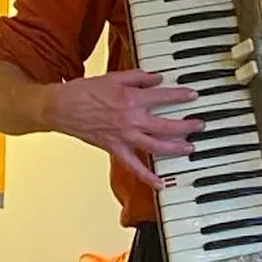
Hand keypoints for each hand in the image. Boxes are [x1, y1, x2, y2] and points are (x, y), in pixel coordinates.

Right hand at [44, 69, 201, 188]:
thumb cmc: (85, 91)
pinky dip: (148, 177)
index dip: (180, 96)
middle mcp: (131, 120)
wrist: (61, 107)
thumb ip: (138, 77)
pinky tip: (161, 184)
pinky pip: (134, 167)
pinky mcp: (115, 149)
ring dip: (176, 148)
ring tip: (190, 148)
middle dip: (186, 125)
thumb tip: (157, 78)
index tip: (193, 96)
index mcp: (131, 99)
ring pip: (156, 146)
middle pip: (166, 126)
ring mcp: (124, 137)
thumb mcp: (113, 77)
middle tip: (199, 125)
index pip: (163, 97)